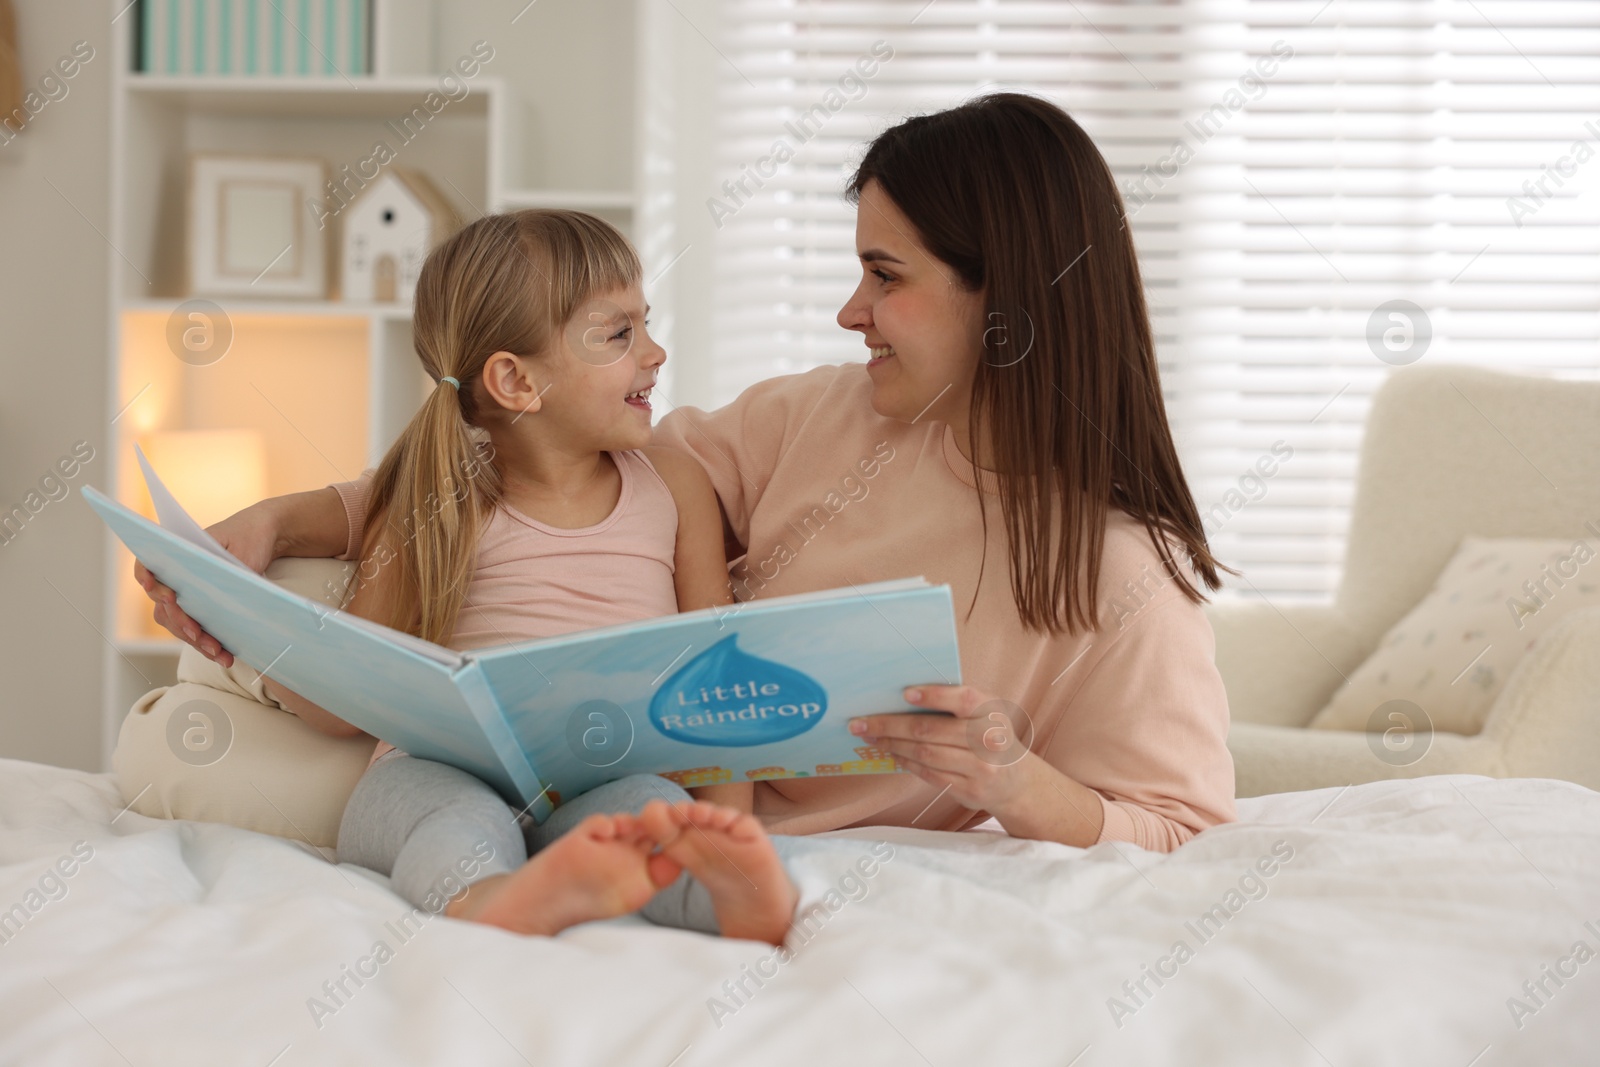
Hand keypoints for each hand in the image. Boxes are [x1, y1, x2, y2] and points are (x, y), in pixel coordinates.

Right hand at [133, 501, 282, 666]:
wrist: (265, 539)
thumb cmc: (249, 536)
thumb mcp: (241, 547)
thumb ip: (225, 569)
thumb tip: (215, 595)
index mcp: (179, 552)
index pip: (149, 565)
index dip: (146, 578)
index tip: (158, 590)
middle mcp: (176, 575)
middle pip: (163, 605)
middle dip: (180, 622)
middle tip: (197, 633)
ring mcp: (187, 594)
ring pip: (177, 623)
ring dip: (194, 640)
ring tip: (216, 651)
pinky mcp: (202, 609)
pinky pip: (195, 630)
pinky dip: (206, 644)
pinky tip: (222, 655)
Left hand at [849, 684, 1038, 815]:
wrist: (1017, 781)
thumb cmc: (990, 736)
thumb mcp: (984, 714)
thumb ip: (955, 704)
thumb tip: (900, 695)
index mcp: (991, 711)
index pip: (964, 699)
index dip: (934, 696)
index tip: (905, 693)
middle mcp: (989, 739)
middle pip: (931, 730)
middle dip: (890, 725)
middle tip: (860, 722)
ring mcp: (981, 768)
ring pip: (925, 754)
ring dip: (892, 745)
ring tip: (870, 737)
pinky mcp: (970, 790)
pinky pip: (929, 774)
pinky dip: (905, 762)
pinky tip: (891, 754)